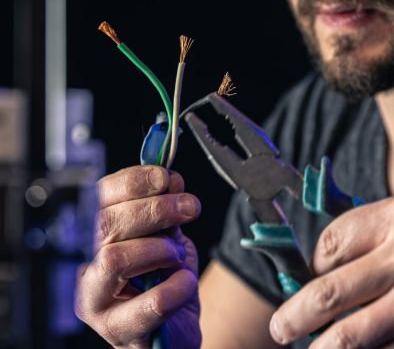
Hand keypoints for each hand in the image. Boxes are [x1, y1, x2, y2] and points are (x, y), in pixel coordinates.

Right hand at [75, 165, 201, 347]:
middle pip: (106, 224)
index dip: (133, 181)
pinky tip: (185, 283)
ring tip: (177, 257)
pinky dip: (177, 286)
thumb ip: (167, 210)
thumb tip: (170, 178)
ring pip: (114, 260)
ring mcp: (98, 303)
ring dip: (159, 249)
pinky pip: (151, 303)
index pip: (100, 197)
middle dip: (155, 209)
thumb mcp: (169, 236)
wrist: (176, 327)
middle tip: (189, 206)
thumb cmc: (166, 279)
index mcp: (99, 236)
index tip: (166, 176)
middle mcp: (88, 268)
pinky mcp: (120, 333)